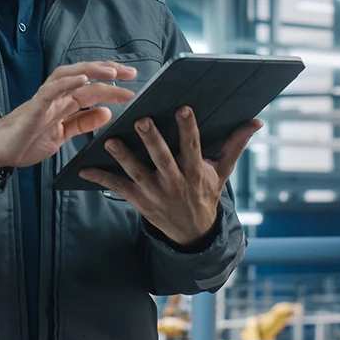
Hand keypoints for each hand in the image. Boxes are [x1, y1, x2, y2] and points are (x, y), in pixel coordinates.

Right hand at [0, 61, 137, 169]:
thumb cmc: (27, 141)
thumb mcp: (63, 135)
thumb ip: (83, 123)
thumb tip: (107, 113)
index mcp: (63, 103)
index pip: (91, 86)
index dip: (112, 82)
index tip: (132, 81)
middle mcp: (56, 97)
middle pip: (84, 77)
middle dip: (108, 72)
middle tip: (131, 73)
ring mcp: (45, 100)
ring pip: (69, 77)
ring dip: (90, 71)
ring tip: (111, 72)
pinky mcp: (34, 108)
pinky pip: (50, 91)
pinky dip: (66, 83)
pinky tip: (81, 79)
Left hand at [80, 107, 262, 246]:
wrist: (192, 231)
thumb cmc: (205, 192)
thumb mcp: (222, 172)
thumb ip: (234, 145)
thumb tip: (255, 121)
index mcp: (195, 173)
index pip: (192, 147)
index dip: (188, 128)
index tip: (183, 107)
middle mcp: (175, 183)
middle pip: (163, 159)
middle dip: (153, 140)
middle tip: (142, 119)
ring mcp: (155, 193)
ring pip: (137, 172)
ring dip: (123, 157)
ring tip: (110, 141)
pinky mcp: (138, 200)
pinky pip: (117, 187)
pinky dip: (100, 178)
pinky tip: (84, 168)